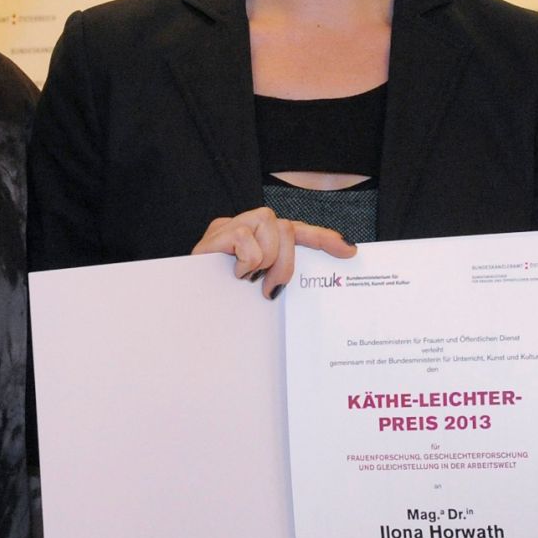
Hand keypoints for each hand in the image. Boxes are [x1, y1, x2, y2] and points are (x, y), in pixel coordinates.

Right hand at [192, 208, 354, 298]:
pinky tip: (232, 274)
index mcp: (260, 240)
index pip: (298, 231)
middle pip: (288, 227)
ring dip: (267, 260)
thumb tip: (303, 284)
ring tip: (247, 279)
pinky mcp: (215, 234)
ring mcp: (230, 226)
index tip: (349, 252)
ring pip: (273, 227)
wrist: (187, 312)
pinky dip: (246, 261)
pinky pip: (248, 239)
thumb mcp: (258, 289)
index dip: (324, 238)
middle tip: (269, 289)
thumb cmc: (222, 303)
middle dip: (286, 263)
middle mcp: (246, 225)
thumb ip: (278, 278)